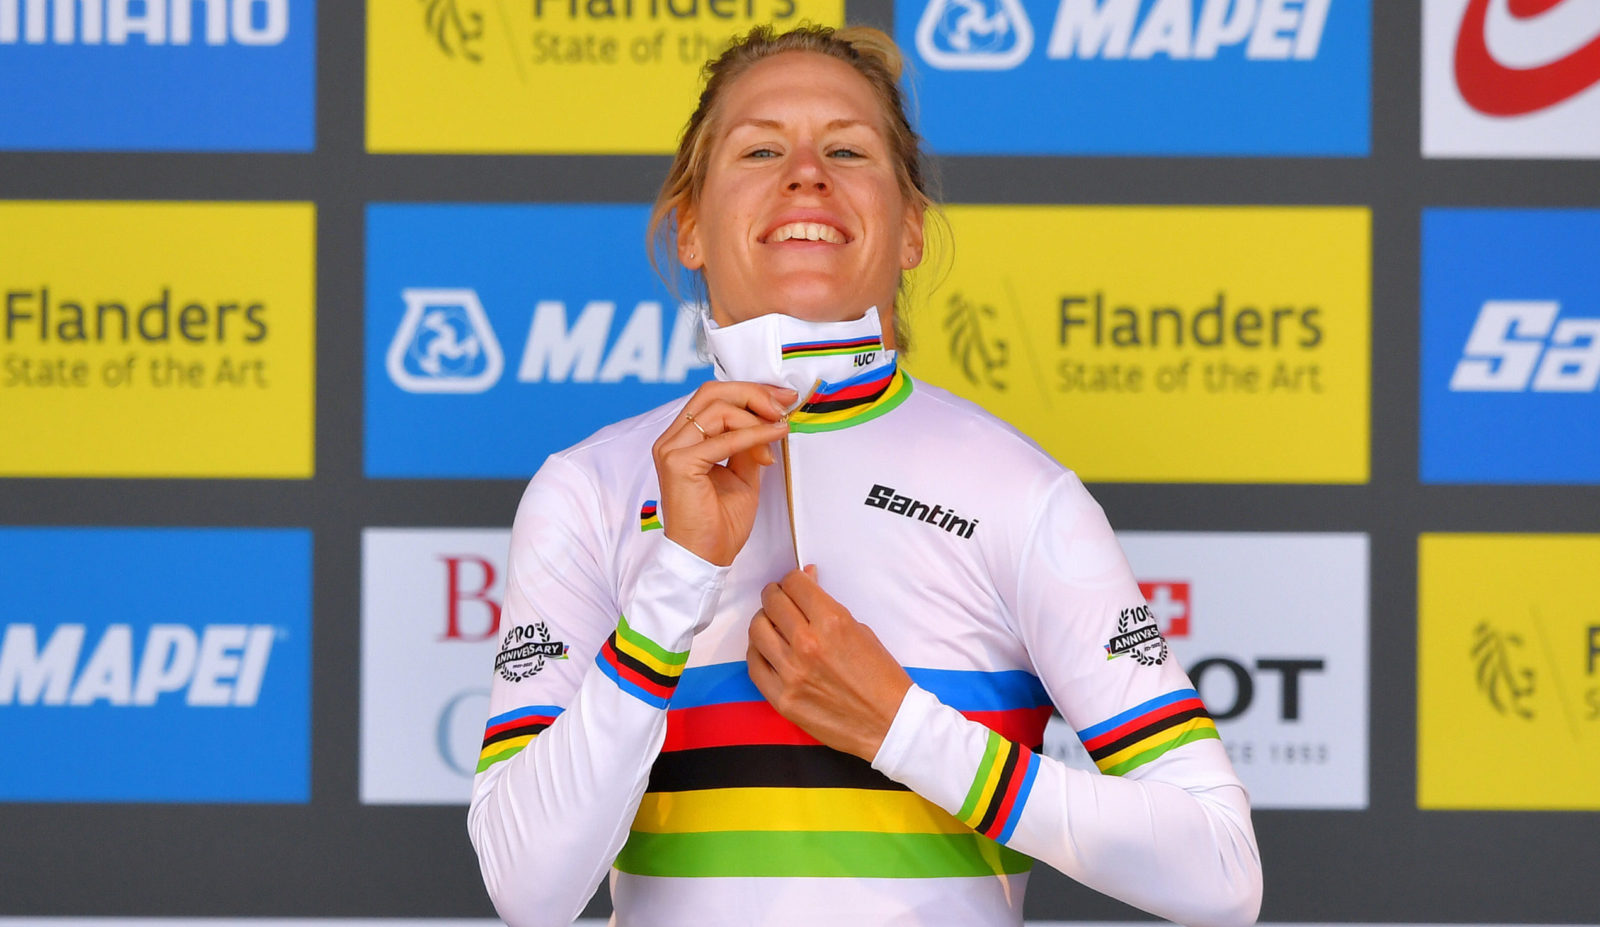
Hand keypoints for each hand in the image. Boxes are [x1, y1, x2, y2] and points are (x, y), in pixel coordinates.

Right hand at [653, 381, 795, 566]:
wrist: (706, 557)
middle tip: (783, 406)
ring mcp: (671, 450)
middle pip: (712, 392)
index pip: (713, 396)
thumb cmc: (720, 522)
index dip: (750, 391)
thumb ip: (750, 444)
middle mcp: (672, 439)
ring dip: (755, 417)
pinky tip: (774, 437)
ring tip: (778, 431)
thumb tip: (770, 419)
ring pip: (717, 409)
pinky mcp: (679, 464)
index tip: (783, 397)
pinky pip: (723, 439)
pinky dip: (753, 435)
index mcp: (682, 438)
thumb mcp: (743, 473)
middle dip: (753, 393)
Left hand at [746, 566, 912, 761]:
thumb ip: (828, 607)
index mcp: (832, 622)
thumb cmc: (881, 677)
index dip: (793, 579)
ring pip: (757, 631)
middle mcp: (808, 644)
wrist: (889, 723)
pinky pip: (754, 665)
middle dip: (774, 594)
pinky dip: (757, 651)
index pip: (794, 584)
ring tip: (772, 623)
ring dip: (763, 620)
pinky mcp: (782, 699)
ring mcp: (791, 673)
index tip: (794, 584)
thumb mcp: (861, 631)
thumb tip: (807, 580)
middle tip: (779, 598)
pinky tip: (766, 649)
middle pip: (772, 603)